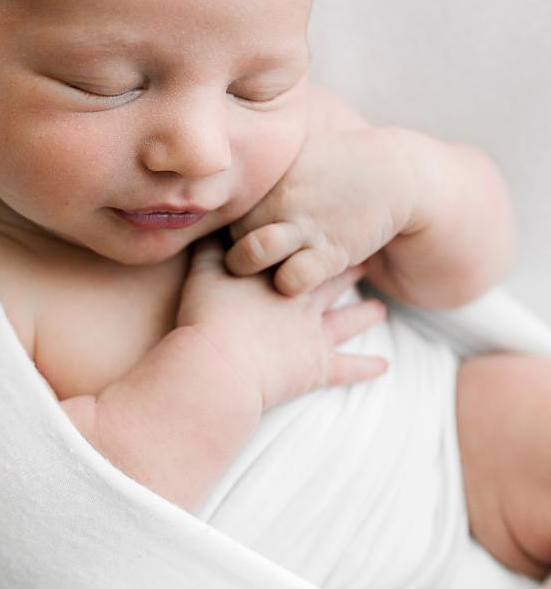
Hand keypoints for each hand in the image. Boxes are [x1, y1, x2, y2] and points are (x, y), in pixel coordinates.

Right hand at [176, 236, 387, 411]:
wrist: (220, 364)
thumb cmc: (208, 316)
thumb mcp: (205, 271)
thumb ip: (213, 246)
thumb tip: (215, 220)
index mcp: (280, 275)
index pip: (306, 252)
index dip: (322, 240)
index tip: (341, 225)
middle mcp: (304, 301)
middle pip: (333, 279)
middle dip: (350, 267)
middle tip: (368, 257)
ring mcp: (313, 336)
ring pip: (347, 321)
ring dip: (365, 315)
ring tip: (380, 310)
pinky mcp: (315, 369)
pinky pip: (347, 368)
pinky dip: (366, 367)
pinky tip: (384, 365)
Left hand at [225, 127, 424, 296]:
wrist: (393, 173)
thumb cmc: (337, 165)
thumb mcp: (297, 152)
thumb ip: (265, 167)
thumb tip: (227, 168)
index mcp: (270, 173)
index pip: (225, 203)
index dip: (224, 221)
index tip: (231, 231)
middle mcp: (281, 198)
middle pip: (231, 230)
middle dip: (233, 246)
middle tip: (242, 256)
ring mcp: (305, 225)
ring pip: (251, 253)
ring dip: (248, 267)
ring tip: (258, 271)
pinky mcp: (331, 252)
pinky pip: (292, 278)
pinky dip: (286, 284)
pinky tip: (293, 279)